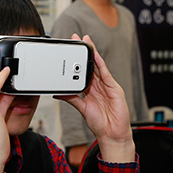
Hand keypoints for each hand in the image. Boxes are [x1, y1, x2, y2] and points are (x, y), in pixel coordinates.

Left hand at [55, 35, 134, 162]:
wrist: (112, 134)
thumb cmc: (100, 124)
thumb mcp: (82, 108)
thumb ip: (71, 98)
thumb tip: (58, 93)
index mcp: (91, 90)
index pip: (83, 71)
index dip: (78, 60)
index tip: (71, 49)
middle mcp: (100, 86)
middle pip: (91, 65)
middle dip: (85, 51)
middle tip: (77, 38)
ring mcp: (108, 86)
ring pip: (99, 66)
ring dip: (92, 53)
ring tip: (86, 41)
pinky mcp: (114, 89)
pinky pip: (106, 74)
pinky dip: (100, 64)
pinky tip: (95, 56)